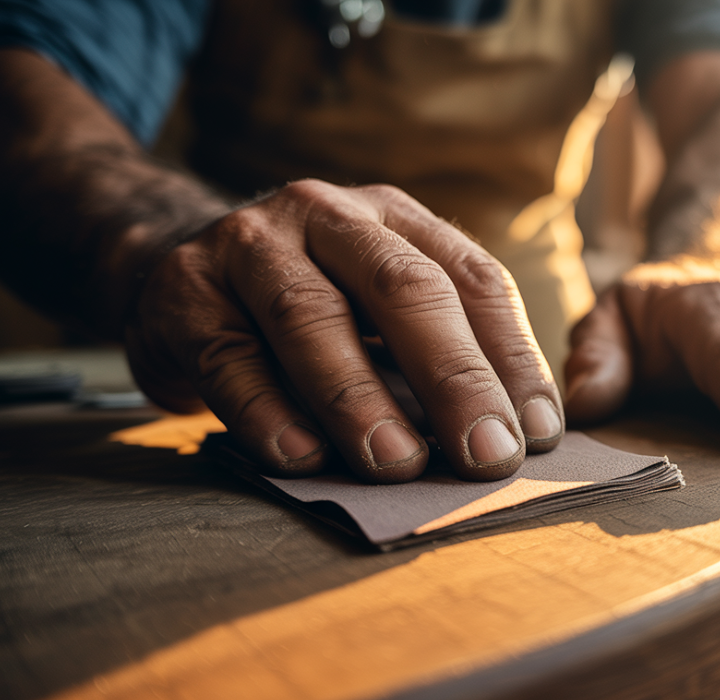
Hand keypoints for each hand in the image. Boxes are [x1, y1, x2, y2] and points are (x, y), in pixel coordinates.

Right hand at [125, 181, 564, 481]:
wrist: (180, 274)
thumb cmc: (312, 312)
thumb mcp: (381, 313)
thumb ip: (439, 359)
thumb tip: (513, 441)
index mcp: (397, 219)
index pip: (473, 280)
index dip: (513, 358)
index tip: (538, 436)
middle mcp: (329, 216)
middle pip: (402, 288)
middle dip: (453, 376)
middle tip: (486, 454)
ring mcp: (250, 245)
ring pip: (311, 316)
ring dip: (358, 397)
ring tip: (397, 464)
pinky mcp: (185, 293)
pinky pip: (230, 357)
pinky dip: (266, 411)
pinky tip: (300, 456)